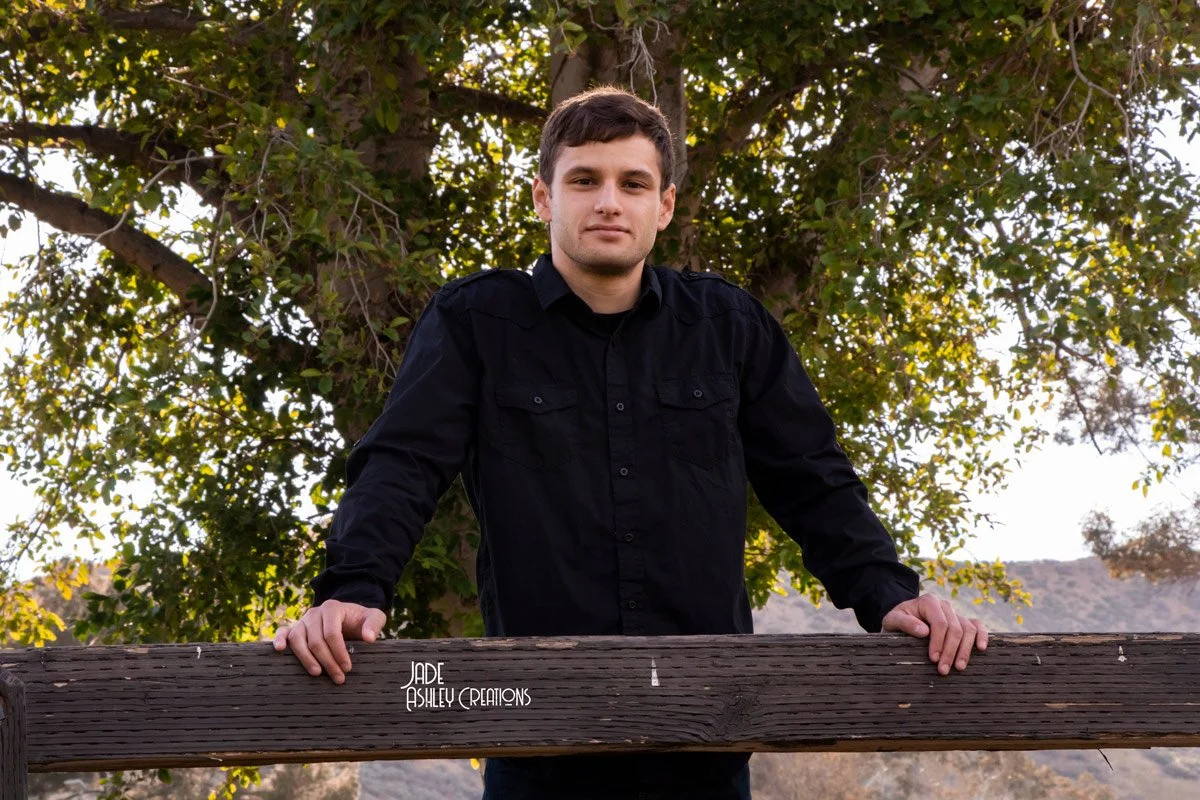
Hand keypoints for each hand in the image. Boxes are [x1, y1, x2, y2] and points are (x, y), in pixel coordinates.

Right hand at [271, 600, 387, 684]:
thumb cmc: (361, 620)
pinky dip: (278, 639)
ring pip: (298, 640)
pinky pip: (283, 632)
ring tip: (317, 673)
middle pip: (316, 640)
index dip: (339, 652)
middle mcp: (315, 613)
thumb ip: (374, 624)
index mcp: (332, 608)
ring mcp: (303, 621)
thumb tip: (369, 638)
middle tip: (338, 678)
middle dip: (327, 661)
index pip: (332, 633)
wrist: (349, 617)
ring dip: (306, 659)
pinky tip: (279, 650)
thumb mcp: (374, 617)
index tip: (347, 668)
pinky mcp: (295, 629)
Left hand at [881, 593, 987, 675]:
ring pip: (969, 629)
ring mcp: (955, 613)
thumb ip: (905, 623)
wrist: (901, 621)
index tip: (933, 659)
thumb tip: (924, 631)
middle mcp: (944, 605)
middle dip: (950, 651)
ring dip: (965, 650)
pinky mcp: (962, 622)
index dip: (939, 642)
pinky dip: (982, 636)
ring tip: (959, 668)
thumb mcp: (892, 621)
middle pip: (955, 629)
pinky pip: (977, 626)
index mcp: (929, 602)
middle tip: (943, 670)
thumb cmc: (896, 622)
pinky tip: (981, 649)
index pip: (940, 623)